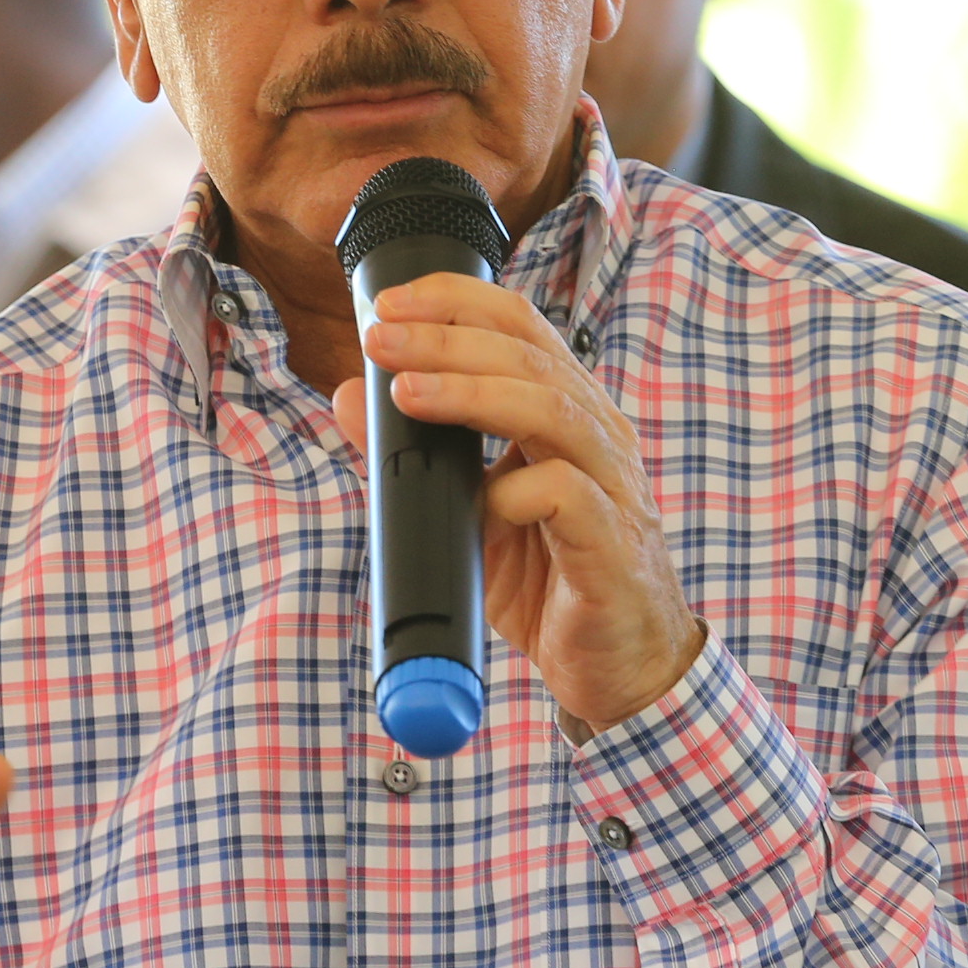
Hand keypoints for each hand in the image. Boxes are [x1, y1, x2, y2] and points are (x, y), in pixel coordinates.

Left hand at [337, 273, 704, 732]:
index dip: (457, 301)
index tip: (389, 302)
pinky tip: (483, 503)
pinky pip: (569, 495)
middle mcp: (596, 435)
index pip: (521, 326)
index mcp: (567, 411)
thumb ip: (411, 455)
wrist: (618, 667)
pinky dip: (517, 490)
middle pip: (529, 356)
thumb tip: (349, 395)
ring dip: (473, 394)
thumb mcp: (464, 512)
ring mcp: (612, 486)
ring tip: (408, 393)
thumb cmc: (547, 581)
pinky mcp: (612, 544)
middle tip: (381, 340)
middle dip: (447, 339)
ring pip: (552, 409)